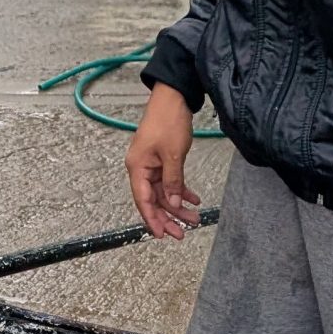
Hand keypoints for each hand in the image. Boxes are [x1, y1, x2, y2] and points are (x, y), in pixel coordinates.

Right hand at [125, 86, 202, 239]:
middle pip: (154, 200)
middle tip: (182, 233)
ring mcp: (152, 165)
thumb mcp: (173, 154)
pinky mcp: (162, 160)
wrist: (173, 98)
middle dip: (168, 217)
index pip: (143, 200)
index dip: (152, 219)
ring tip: (194, 218)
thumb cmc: (168, 121)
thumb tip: (172, 204)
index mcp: (138, 168)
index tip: (162, 235)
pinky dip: (181, 190)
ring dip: (178, 205)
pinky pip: (170, 181)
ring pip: (164, 193)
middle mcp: (142, 169)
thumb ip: (172, 181)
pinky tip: (194, 199)